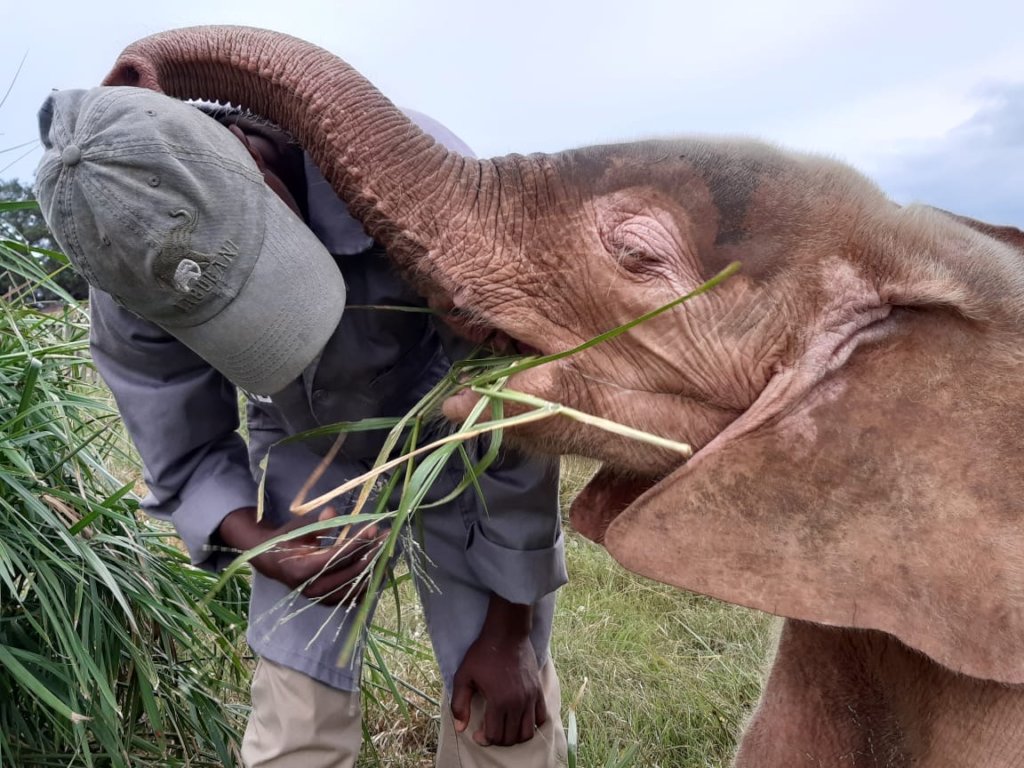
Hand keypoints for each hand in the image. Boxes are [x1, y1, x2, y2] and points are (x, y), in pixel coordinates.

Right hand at [217, 506, 385, 604]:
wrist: (273, 562)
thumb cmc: (286, 542)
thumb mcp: (297, 529)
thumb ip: (317, 524)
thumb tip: (332, 512)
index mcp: (302, 570)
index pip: (337, 557)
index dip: (358, 543)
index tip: (374, 529)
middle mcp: (313, 589)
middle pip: (350, 572)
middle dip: (371, 552)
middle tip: (385, 536)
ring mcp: (322, 599)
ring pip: (356, 586)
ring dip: (374, 567)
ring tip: (387, 549)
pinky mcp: (329, 602)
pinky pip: (354, 595)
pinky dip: (369, 581)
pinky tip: (380, 567)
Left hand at [451, 595, 546, 745]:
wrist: (507, 634)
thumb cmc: (483, 654)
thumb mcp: (463, 676)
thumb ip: (459, 704)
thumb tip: (459, 728)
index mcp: (499, 701)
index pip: (495, 736)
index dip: (484, 739)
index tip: (478, 733)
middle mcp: (518, 703)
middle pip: (511, 738)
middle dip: (498, 740)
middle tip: (489, 731)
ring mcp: (531, 697)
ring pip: (528, 733)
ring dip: (515, 736)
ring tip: (505, 728)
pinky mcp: (538, 691)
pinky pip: (542, 718)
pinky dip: (532, 725)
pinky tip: (521, 719)